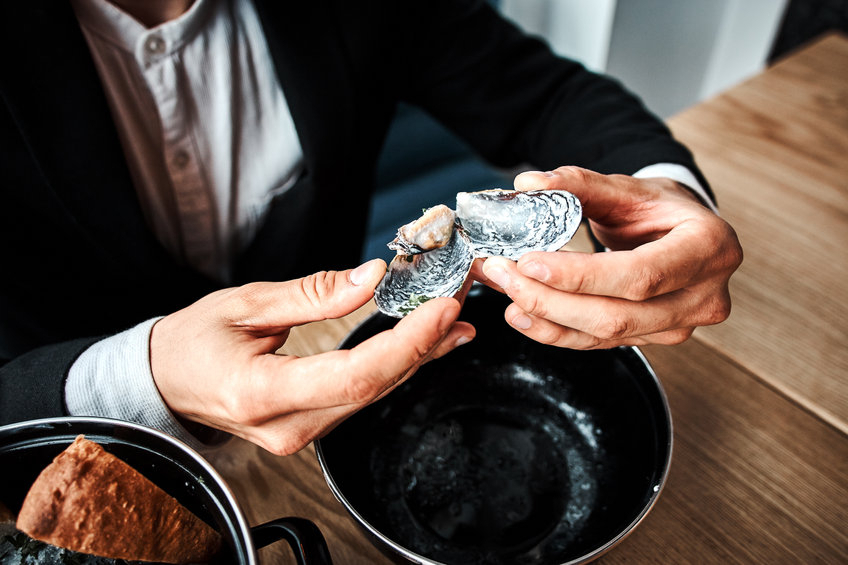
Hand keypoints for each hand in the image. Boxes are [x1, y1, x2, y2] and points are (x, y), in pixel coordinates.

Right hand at [150, 259, 474, 454]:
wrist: (164, 382)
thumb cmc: (191, 342)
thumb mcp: (243, 304)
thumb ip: (311, 294)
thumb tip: (370, 277)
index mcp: (261, 394)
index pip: (354, 376)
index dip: (406, 344)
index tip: (441, 309)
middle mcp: (287, 427)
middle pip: (374, 388)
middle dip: (424, 343)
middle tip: (458, 300)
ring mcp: (299, 435)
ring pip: (375, 395)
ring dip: (418, 356)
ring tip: (454, 319)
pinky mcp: (308, 429)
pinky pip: (362, 397)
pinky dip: (396, 367)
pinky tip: (425, 345)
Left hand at [470, 166, 741, 348]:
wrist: (685, 233)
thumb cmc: (661, 209)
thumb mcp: (629, 188)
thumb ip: (579, 184)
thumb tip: (527, 184)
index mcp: (706, 248)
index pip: (640, 274)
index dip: (581, 276)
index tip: (530, 263)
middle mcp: (702, 296)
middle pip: (617, 315)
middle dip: (549, 299)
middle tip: (502, 273)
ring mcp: (679, 325)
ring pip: (605, 335)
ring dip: (545, 316)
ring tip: (504, 289)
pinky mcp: (652, 338)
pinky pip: (599, 343)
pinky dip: (555, 331)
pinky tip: (522, 315)